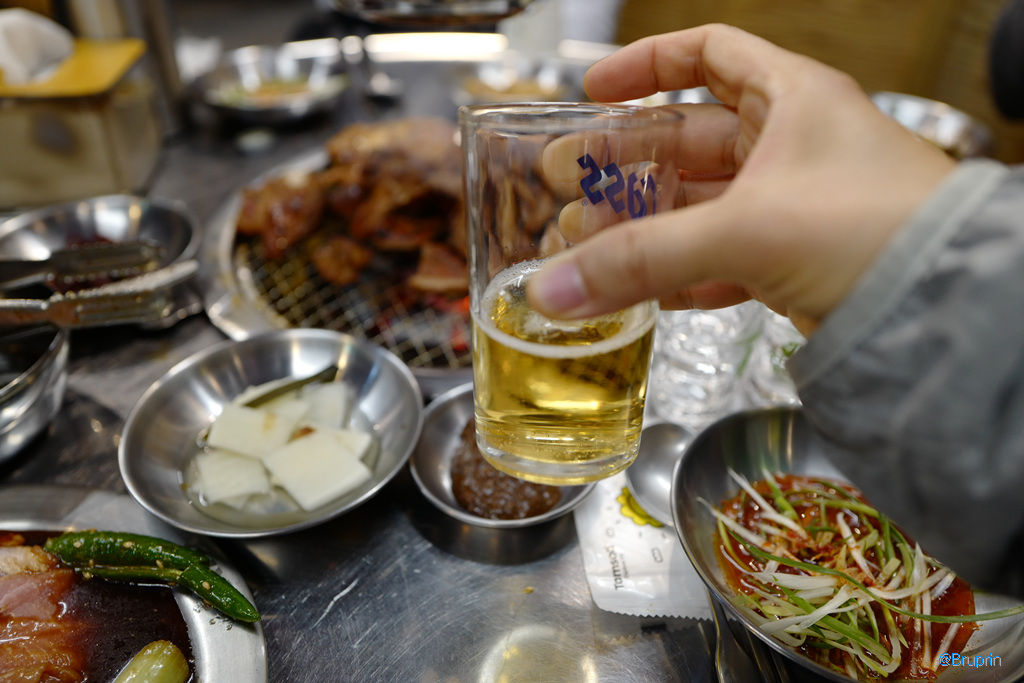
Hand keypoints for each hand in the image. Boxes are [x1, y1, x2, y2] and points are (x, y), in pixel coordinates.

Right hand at [527, 24, 955, 334]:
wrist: (947, 308)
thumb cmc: (876, 229)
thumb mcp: (745, 229)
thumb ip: (642, 258)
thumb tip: (555, 287)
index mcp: (790, 98)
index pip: (707, 54)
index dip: (646, 66)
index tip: (593, 91)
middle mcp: (793, 144)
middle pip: (689, 141)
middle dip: (628, 168)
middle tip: (574, 193)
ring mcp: (794, 203)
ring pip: (702, 207)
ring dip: (648, 229)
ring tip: (593, 252)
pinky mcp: (796, 259)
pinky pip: (723, 258)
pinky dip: (682, 275)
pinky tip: (646, 294)